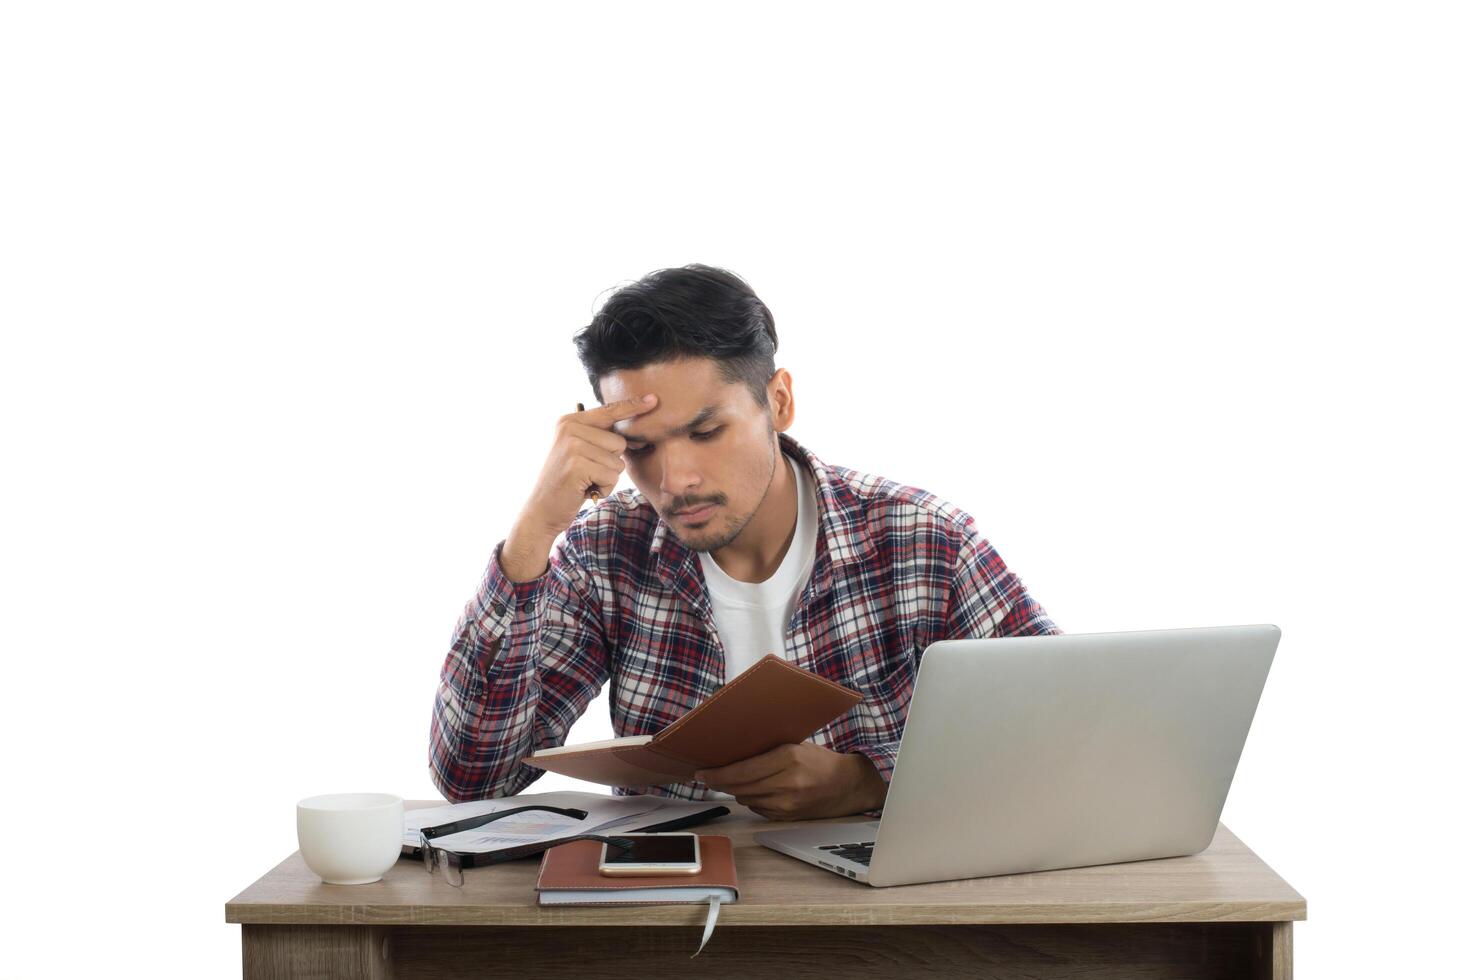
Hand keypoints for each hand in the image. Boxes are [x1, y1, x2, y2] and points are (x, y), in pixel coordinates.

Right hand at [501, 394, 657, 580]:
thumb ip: (599, 438)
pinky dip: (603, 488)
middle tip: (586, 473)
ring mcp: (572, 445)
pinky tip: (584, 490)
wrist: (541, 510)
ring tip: (584, 481)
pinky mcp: (577, 464)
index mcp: (570, 421)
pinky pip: (612, 475)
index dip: (633, 406)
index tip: (653, 399)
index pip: (609, 411)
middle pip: (619, 442)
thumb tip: (634, 434)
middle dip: (610, 463)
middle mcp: (570, 428)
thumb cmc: (567, 483)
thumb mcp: (579, 452)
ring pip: (617, 461)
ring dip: (607, 478)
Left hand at [694, 743, 887, 820]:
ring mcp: (787, 804)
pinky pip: (758, 809)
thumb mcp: (796, 745)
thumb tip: (733, 754)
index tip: (702, 772)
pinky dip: (751, 800)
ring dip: (735, 791)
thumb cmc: (821, 761)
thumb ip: (768, 750)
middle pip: (740, 787)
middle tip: (706, 776)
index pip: (742, 771)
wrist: (849, 785)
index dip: (717, 774)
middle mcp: (787, 783)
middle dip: (720, 782)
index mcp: (788, 758)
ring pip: (746, 800)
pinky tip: (753, 791)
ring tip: (728, 781)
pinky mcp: (788, 817)